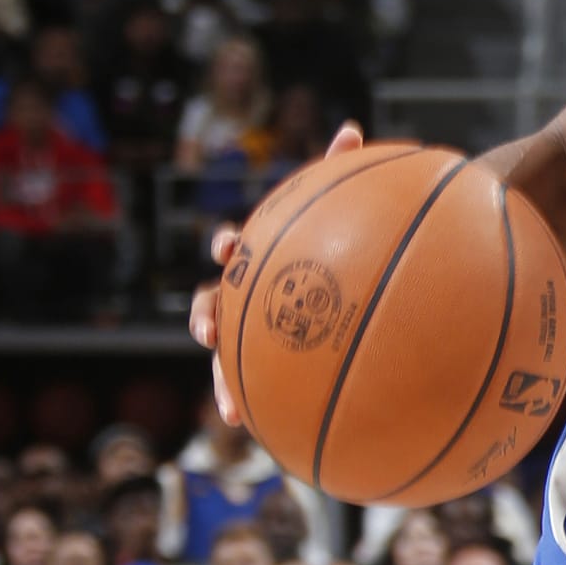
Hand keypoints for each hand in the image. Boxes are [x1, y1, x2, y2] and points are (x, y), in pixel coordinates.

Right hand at [190, 121, 363, 423]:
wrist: (357, 292)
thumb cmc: (346, 247)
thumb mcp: (345, 213)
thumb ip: (340, 174)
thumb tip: (350, 128)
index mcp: (264, 258)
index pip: (237, 246)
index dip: (229, 245)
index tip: (230, 248)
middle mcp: (252, 295)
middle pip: (217, 303)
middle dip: (208, 317)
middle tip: (208, 331)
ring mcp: (258, 333)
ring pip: (229, 359)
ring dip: (224, 383)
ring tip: (232, 409)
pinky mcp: (272, 367)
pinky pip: (263, 392)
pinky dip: (263, 410)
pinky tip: (271, 436)